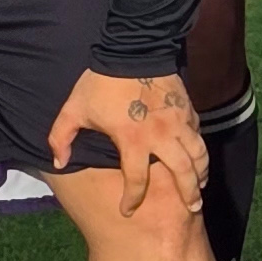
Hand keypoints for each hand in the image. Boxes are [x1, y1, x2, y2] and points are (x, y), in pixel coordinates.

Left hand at [49, 67, 207, 218]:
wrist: (134, 50)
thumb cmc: (100, 83)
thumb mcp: (73, 110)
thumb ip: (61, 138)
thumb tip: (60, 162)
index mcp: (133, 140)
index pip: (137, 179)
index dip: (132, 199)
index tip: (128, 210)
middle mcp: (161, 135)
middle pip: (183, 172)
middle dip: (189, 193)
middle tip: (192, 208)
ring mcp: (178, 122)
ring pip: (199, 153)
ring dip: (202, 172)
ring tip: (201, 185)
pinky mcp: (187, 109)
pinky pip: (197, 133)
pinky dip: (198, 147)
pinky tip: (197, 155)